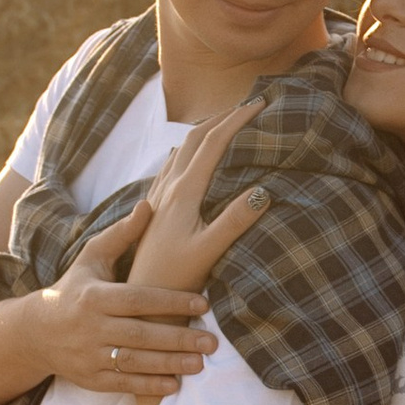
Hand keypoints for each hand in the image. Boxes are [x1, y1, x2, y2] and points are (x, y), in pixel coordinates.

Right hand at [37, 193, 216, 401]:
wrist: (36, 332)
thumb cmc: (74, 288)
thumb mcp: (91, 257)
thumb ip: (122, 234)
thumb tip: (149, 205)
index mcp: (94, 296)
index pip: (137, 299)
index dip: (170, 302)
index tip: (202, 304)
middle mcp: (91, 327)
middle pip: (139, 334)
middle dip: (177, 339)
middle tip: (212, 341)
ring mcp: (89, 355)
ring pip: (133, 362)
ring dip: (169, 364)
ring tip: (200, 364)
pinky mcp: (90, 378)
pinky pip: (122, 384)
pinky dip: (148, 386)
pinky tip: (174, 386)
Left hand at [126, 97, 272, 297]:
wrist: (141, 300)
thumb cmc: (176, 278)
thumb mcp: (210, 251)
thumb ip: (235, 220)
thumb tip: (264, 190)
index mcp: (184, 191)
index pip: (213, 143)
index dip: (237, 120)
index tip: (261, 104)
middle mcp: (169, 187)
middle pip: (195, 138)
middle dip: (223, 117)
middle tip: (250, 105)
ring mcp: (159, 196)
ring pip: (183, 148)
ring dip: (206, 129)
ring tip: (227, 122)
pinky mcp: (155, 208)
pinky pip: (173, 164)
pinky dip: (191, 148)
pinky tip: (191, 155)